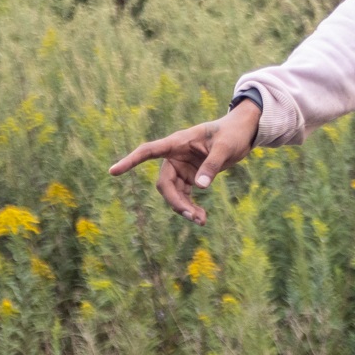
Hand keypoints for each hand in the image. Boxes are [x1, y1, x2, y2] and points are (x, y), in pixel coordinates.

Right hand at [109, 100, 261, 223]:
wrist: (242, 133)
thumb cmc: (232, 134)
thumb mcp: (226, 148)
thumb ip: (212, 165)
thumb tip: (200, 187)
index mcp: (177, 142)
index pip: (148, 151)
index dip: (130, 161)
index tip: (113, 171)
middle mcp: (175, 156)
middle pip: (164, 183)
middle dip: (175, 201)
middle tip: (192, 216)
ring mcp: (181, 168)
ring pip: (173, 192)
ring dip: (184, 208)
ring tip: (201, 221)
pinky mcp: (190, 176)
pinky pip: (184, 194)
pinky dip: (190, 206)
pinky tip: (201, 218)